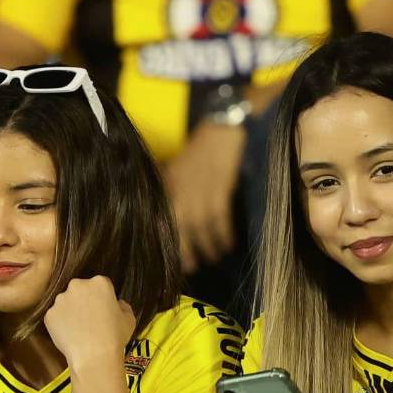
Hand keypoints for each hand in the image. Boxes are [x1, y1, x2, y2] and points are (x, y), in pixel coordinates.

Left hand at [44, 276, 136, 369]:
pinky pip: (55, 316)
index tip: (103, 309)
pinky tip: (70, 336)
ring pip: (66, 302)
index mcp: (99, 282)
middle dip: (84, 300)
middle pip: (80, 289)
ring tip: (79, 329)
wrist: (94, 356)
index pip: (100, 284)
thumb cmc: (115, 337)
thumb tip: (117, 304)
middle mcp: (77, 285)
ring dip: (71, 311)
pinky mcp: (49, 314)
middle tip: (90, 318)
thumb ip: (123, 306)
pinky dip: (60, 324)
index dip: (103, 297)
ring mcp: (61, 299)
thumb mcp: (129, 319)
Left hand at [161, 122, 244, 273]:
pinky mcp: (220, 186)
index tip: (172, 260)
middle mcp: (181, 189)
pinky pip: (219, 218)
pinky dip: (224, 234)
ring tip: (213, 258)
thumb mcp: (180, 166)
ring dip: (208, 246)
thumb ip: (175, 189)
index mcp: (170, 184)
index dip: (169, 242)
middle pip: (180, 229)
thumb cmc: (205, 146)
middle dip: (186, 251)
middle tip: (192, 267)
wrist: (226, 125)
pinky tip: (228, 244)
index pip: (164, 220)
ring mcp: (200, 188)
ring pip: (201, 227)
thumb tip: (172, 218)